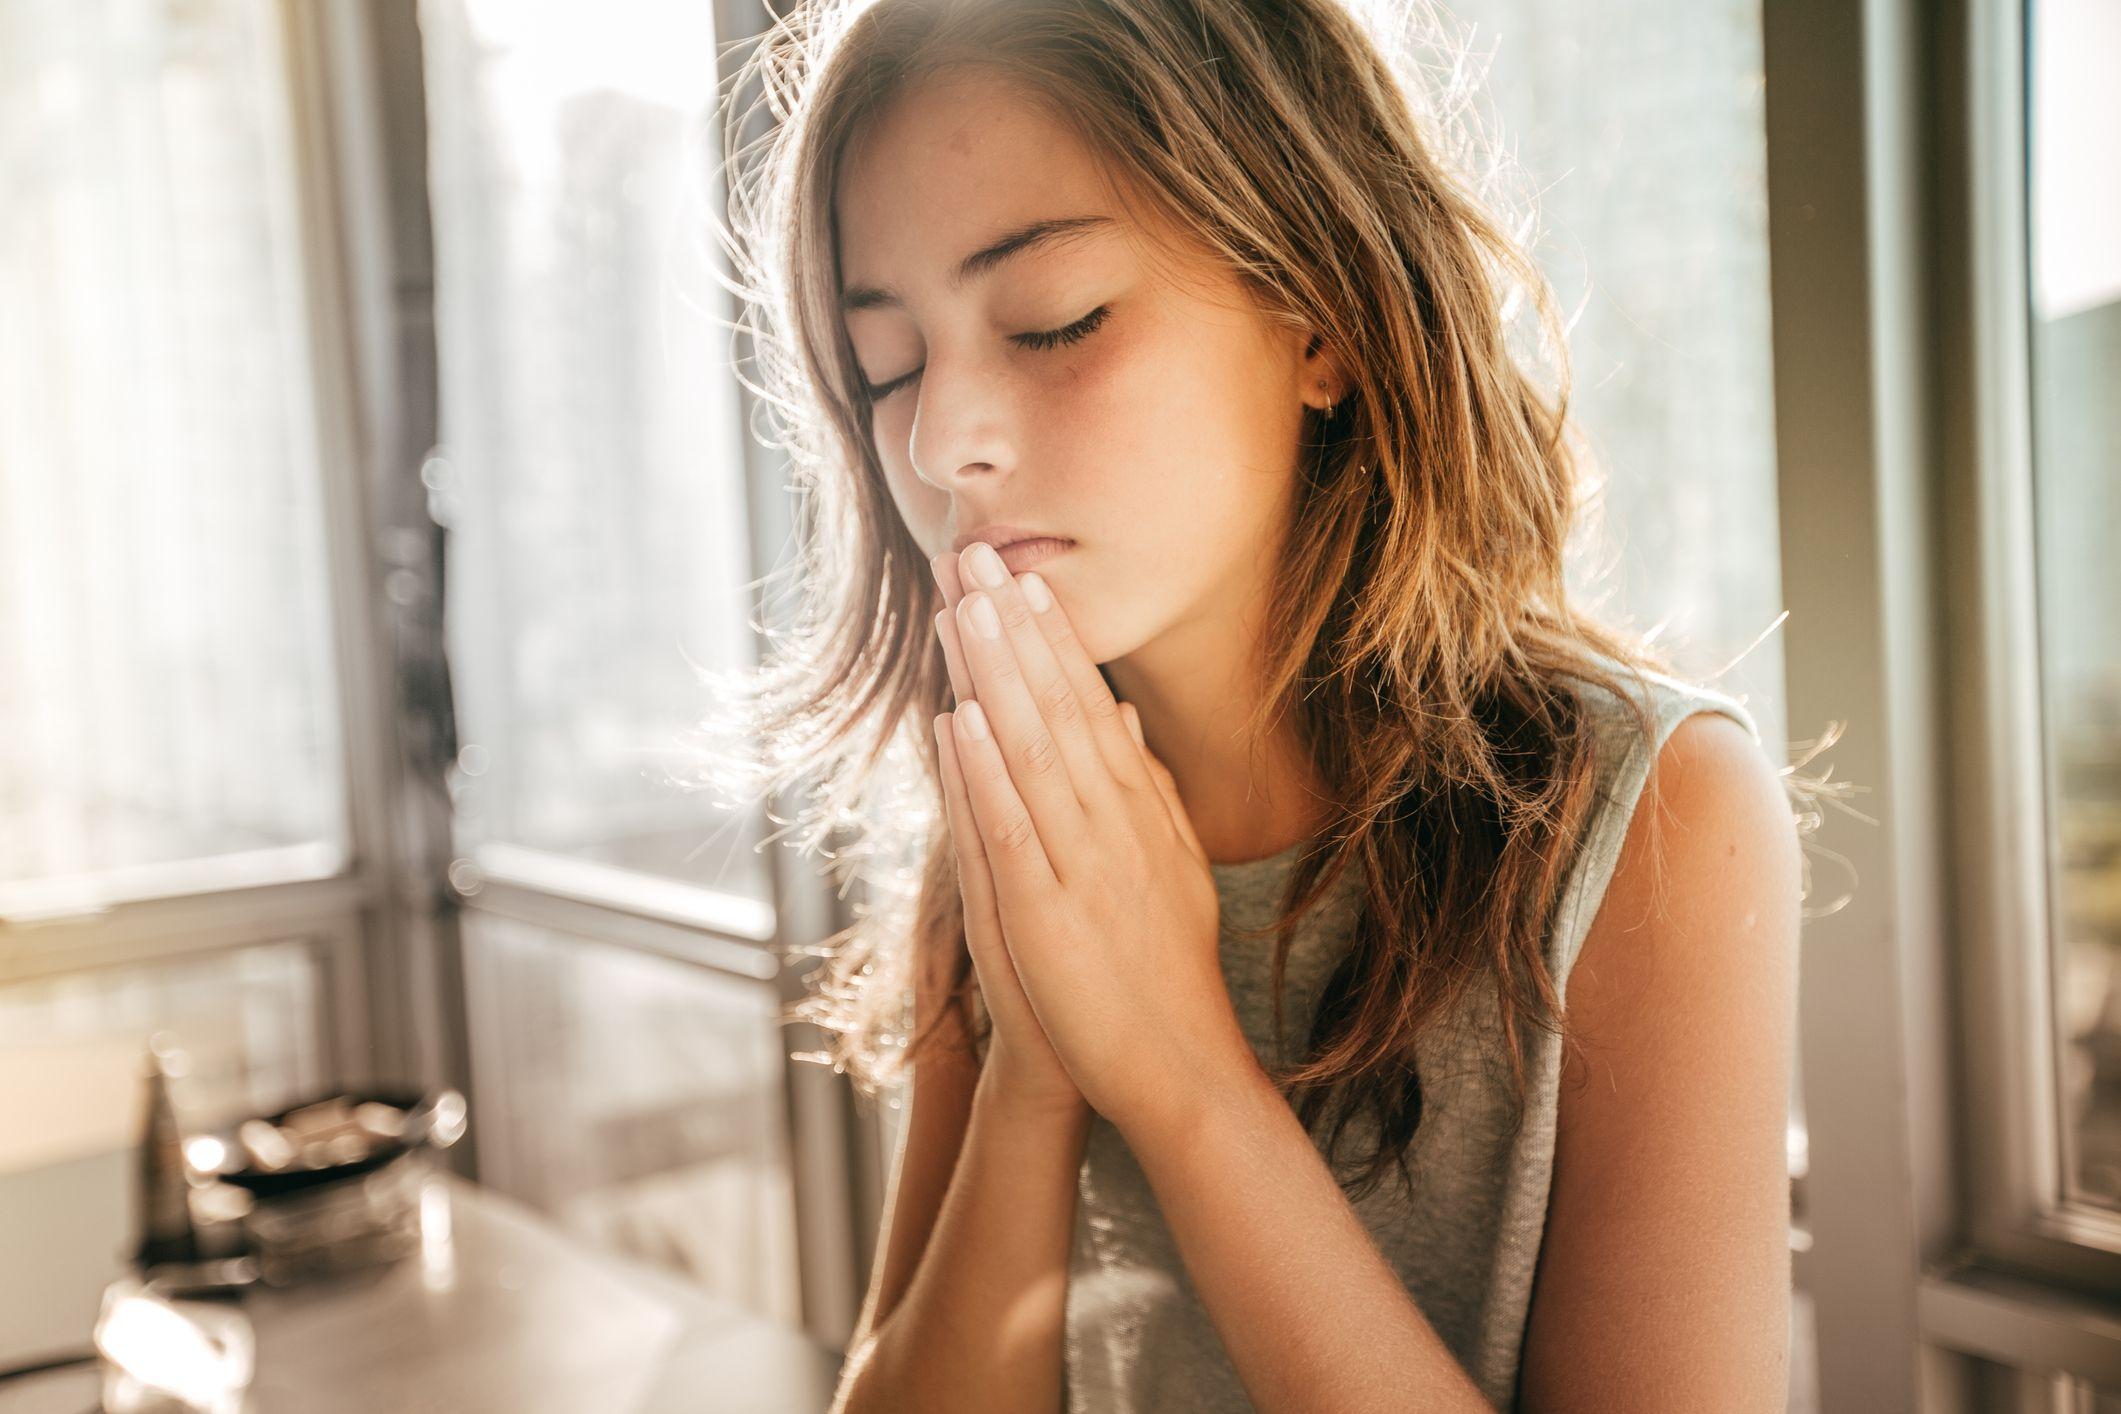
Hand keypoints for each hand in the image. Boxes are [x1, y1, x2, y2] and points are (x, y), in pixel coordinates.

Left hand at [932, 541, 1246, 1135]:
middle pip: (1059, 708)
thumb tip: (1127, 716)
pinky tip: (959, 719)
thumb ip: (1148, 790)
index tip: (1024, 577)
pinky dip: (985, 772)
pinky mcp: (1049, 914)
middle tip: (978, 556)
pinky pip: (1012, 829)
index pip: (1092, 706)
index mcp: (1140, 812)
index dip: (1055, 639)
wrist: (1180, 1066)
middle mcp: (1115, 824)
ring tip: (964, 605)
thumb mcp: (1171, 865)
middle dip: (1015, 629)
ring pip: (1032, 751)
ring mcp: (1083, 865)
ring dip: (993, 675)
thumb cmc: (1167, 970)